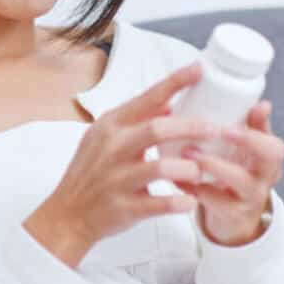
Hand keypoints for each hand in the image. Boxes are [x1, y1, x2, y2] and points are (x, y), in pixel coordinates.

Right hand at [27, 61, 219, 267]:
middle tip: (216, 128)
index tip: (199, 69)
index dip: (175, 82)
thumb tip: (167, 105)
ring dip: (188, 168)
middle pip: (157, 129)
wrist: (67, 214)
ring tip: (200, 170)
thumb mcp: (104, 138)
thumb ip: (134, 121)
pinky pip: (159, 203)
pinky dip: (179, 202)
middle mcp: (112, 148)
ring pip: (160, 167)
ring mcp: (116, 179)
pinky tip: (190, 201)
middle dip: (191, 127)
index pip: (147, 98)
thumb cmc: (90, 173)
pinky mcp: (123, 207)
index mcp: (110, 126)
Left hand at [173, 99, 283, 246]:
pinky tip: (177, 177)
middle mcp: (265, 178)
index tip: (233, 121)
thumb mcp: (248, 153)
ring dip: (214, 163)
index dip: (257, 132)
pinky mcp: (232, 214)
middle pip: (270, 157)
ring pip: (240, 181)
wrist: (235, 219)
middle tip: (218, 130)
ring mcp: (250, 198)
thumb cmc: (239, 175)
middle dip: (246, 140)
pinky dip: (194, 187)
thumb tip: (263, 103)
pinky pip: (214, 201)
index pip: (276, 144)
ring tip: (189, 151)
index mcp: (269, 160)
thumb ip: (253, 127)